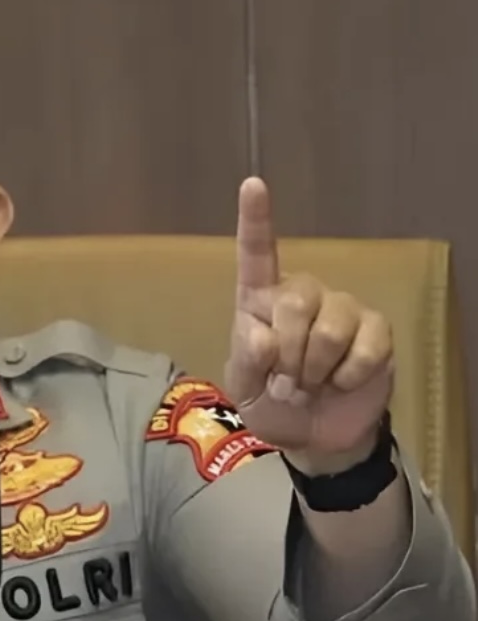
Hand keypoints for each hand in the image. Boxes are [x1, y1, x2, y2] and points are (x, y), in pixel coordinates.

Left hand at [224, 178, 394, 474]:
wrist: (315, 436)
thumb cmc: (271, 404)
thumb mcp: (243, 389)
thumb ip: (245, 360)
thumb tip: (264, 335)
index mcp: (258, 300)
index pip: (256, 254)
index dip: (256, 220)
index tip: (253, 184)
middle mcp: (301, 295)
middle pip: (294, 302)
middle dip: (288, 354)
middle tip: (286, 384)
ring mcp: (342, 309)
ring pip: (329, 327)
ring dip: (315, 369)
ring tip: (310, 387)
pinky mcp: (376, 331)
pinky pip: (364, 346)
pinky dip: (347, 376)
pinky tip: (340, 384)